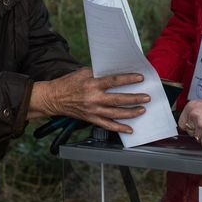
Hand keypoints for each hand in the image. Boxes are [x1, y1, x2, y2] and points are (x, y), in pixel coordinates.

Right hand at [29, 67, 149, 133]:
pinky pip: (107, 125)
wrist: (54, 98)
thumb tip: (116, 74)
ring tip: (142, 110)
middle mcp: (93, 98)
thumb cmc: (68, 83)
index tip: (140, 78)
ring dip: (131, 113)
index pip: (114, 81)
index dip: (128, 79)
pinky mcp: (91, 119)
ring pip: (115, 114)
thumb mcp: (83, 72)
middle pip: (118, 99)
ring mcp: (93, 111)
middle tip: (146, 97)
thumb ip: (99, 73)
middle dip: (134, 99)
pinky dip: (119, 128)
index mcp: (92, 84)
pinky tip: (129, 129)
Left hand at [178, 98, 201, 147]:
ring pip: (198, 138)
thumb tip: (187, 122)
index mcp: (191, 107)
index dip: (189, 126)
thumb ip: (194, 112)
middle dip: (197, 131)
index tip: (193, 127)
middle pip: (190, 131)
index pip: (181, 122)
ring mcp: (201, 126)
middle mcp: (194, 116)